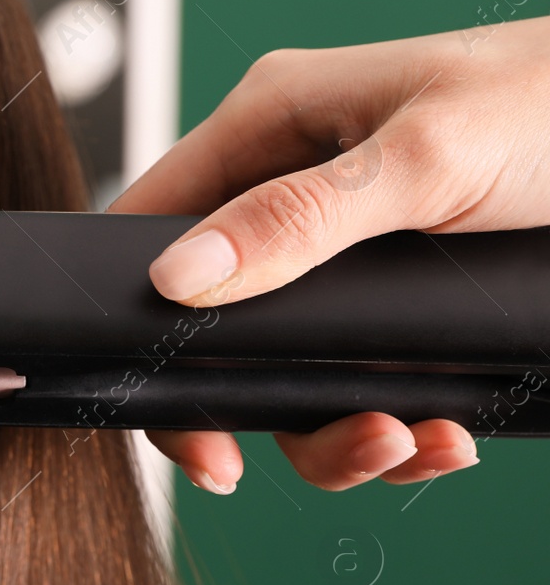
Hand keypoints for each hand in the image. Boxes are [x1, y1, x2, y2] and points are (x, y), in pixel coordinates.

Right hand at [110, 14, 549, 491]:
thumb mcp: (427, 160)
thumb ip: (298, 217)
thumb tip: (183, 276)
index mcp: (276, 123)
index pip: (154, 223)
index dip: (142, 316)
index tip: (174, 407)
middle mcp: (300, 187)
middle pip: (221, 321)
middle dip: (256, 402)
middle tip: (267, 460)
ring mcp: (354, 250)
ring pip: (295, 366)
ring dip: (338, 431)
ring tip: (404, 445)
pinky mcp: (408, 298)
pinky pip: (365, 379)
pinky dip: (396, 426)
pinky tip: (442, 435)